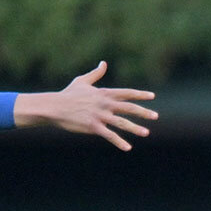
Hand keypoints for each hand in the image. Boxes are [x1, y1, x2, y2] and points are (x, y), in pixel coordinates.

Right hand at [14, 62, 156, 150]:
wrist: (55, 106)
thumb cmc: (68, 94)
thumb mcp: (83, 81)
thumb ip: (96, 73)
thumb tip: (103, 63)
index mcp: (104, 93)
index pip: (127, 93)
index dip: (140, 95)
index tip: (151, 96)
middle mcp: (105, 104)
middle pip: (128, 108)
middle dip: (143, 112)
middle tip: (155, 116)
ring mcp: (100, 116)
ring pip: (122, 123)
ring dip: (135, 128)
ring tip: (146, 133)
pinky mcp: (93, 127)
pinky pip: (109, 135)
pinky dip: (119, 142)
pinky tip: (127, 147)